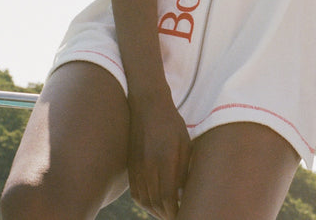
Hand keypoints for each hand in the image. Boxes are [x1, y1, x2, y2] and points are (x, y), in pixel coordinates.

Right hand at [127, 95, 191, 218]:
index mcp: (165, 159)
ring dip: (155, 211)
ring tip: (167, 213)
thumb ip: (185, 169)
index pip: (167, 197)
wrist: (147, 106)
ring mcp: (137, 166)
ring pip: (144, 200)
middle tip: (177, 216)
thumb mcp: (185, 143)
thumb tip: (184, 193)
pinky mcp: (130, 166)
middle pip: (155, 202)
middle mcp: (148, 166)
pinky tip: (154, 204)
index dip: (175, 211)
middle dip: (166, 214)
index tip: (183, 214)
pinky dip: (145, 203)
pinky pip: (135, 192)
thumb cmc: (172, 124)